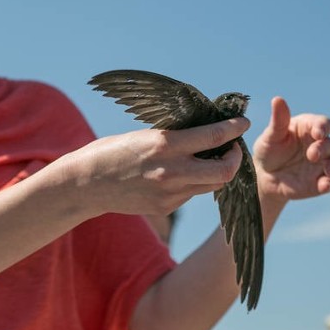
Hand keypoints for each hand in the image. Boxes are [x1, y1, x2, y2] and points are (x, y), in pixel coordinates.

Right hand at [62, 118, 249, 217]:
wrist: (86, 184)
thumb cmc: (112, 151)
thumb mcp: (145, 135)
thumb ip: (174, 139)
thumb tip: (204, 133)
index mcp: (164, 145)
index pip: (213, 137)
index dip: (234, 129)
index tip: (243, 122)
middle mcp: (171, 172)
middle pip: (225, 172)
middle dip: (235, 159)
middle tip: (232, 148)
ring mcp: (170, 193)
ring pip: (212, 184)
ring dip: (219, 171)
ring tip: (214, 157)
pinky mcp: (167, 207)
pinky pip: (193, 194)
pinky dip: (197, 181)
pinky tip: (187, 172)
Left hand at [252, 97, 329, 208]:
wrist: (264, 176)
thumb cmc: (269, 150)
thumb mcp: (271, 135)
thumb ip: (278, 119)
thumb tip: (277, 99)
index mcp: (308, 128)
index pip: (323, 124)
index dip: (323, 127)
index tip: (318, 132)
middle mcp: (319, 145)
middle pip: (329, 143)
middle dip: (323, 148)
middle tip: (312, 154)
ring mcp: (321, 164)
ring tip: (328, 170)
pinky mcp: (319, 182)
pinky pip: (329, 183)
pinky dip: (329, 184)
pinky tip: (325, 185)